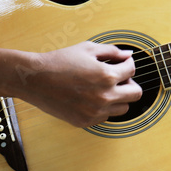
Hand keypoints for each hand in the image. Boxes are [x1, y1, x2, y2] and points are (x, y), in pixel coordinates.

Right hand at [17, 41, 141, 127]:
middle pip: (136, 94)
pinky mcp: (86, 122)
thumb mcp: (87, 49)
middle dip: (130, 83)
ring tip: (104, 88)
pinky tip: (91, 97)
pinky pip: (106, 117)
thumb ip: (112, 51)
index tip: (122, 62)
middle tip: (118, 77)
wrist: (34, 80)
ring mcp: (96, 112)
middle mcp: (104, 97)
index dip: (128, 63)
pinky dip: (104, 108)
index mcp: (107, 76)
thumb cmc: (59, 61)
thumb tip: (128, 55)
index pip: (132, 71)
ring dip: (119, 97)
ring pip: (123, 108)